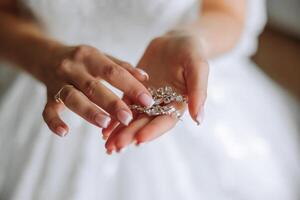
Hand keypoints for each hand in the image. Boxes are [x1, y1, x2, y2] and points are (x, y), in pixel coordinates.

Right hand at [41, 45, 154, 136]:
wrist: (46, 56)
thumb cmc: (82, 60)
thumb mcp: (101, 57)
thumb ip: (122, 67)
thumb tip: (146, 77)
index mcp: (90, 56)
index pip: (113, 71)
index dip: (131, 85)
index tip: (147, 100)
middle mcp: (73, 68)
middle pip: (93, 86)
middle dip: (111, 103)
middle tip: (128, 118)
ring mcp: (58, 82)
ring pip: (72, 98)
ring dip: (88, 111)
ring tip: (105, 123)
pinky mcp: (48, 97)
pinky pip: (47, 110)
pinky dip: (53, 122)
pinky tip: (64, 132)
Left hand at [104, 31, 208, 152]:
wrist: (176, 40)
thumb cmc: (191, 52)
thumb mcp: (198, 67)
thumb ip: (198, 91)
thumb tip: (198, 119)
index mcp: (178, 103)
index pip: (165, 121)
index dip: (153, 131)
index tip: (139, 140)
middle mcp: (162, 106)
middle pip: (146, 123)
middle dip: (130, 135)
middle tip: (115, 147)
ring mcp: (147, 100)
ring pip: (132, 118)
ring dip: (120, 131)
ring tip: (106, 145)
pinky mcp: (134, 91)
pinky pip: (123, 105)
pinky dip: (114, 116)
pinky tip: (103, 129)